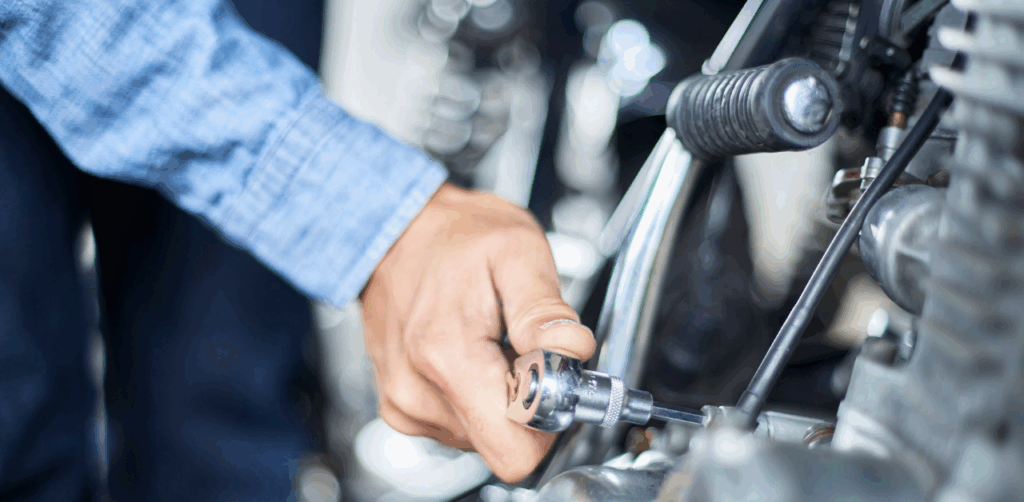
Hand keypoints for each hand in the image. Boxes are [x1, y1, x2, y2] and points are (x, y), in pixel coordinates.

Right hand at [360, 183, 594, 481]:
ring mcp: (405, 404)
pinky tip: (470, 352)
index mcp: (448, 357)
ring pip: (483, 438)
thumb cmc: (454, 237)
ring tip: (491, 342)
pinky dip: (475, 395)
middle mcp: (417, 393)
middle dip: (528, 403)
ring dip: (500, 397)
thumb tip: (574, 352)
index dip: (549, 419)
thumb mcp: (517, 252)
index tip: (552, 375)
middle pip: (502, 444)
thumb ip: (545, 311)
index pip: (515, 451)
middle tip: (522, 347)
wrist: (394, 229)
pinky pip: (460, 427)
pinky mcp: (401, 407)